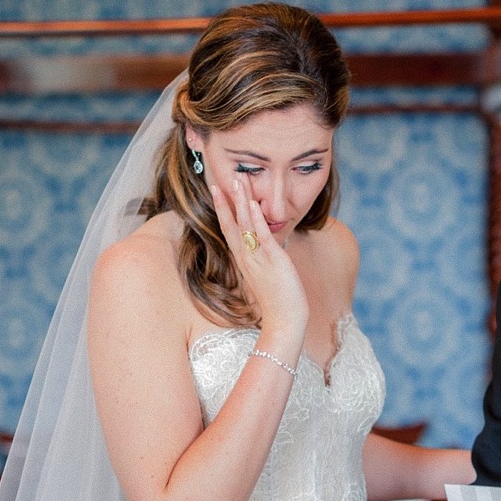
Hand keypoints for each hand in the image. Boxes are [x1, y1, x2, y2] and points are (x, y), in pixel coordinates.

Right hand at [211, 179, 306, 342]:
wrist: (283, 321)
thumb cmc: (277, 301)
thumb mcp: (264, 275)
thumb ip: (260, 259)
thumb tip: (263, 246)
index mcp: (243, 260)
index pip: (229, 230)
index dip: (222, 210)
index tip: (217, 191)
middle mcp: (246, 257)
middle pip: (232, 223)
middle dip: (227, 200)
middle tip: (221, 179)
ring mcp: (258, 258)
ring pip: (245, 225)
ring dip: (241, 201)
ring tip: (238, 181)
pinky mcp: (273, 261)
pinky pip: (262, 236)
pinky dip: (256, 219)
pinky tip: (253, 204)